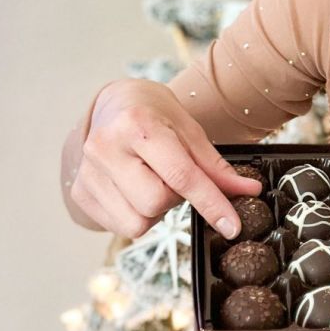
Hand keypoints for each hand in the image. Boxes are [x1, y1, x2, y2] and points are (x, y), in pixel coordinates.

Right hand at [69, 78, 261, 239]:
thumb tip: (249, 191)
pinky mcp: (80, 192)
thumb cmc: (156, 114)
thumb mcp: (190, 131)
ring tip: (154, 181)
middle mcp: (105, 148)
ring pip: (137, 222)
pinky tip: (136, 189)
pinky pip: (120, 226)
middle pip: (156, 203)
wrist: (115, 103)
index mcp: (136, 125)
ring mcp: (88, 172)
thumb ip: (217, 167)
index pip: (180, 175)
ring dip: (157, 210)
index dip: (211, 203)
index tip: (232, 226)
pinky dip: (138, 215)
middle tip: (174, 176)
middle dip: (175, 198)